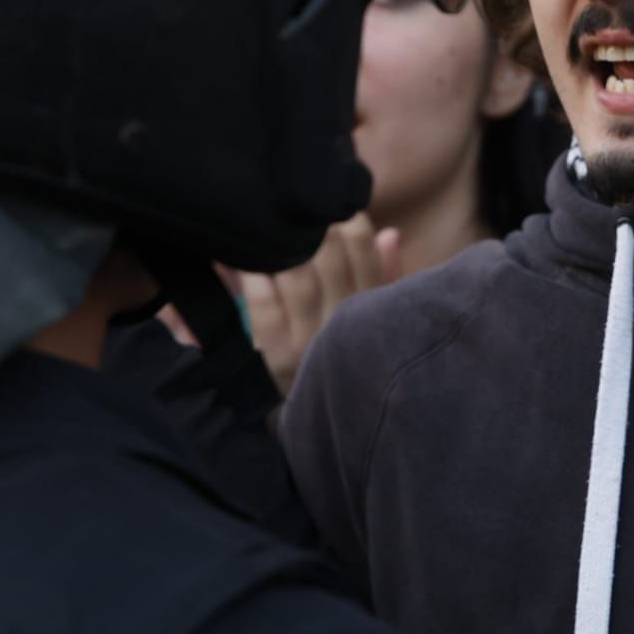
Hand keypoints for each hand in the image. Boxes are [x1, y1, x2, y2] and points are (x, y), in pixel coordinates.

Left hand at [231, 213, 401, 395]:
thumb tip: (390, 233)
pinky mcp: (274, 357)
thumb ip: (384, 276)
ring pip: (295, 276)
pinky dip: (252, 276)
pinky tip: (244, 259)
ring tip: (268, 227)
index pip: (367, 257)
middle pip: (329, 258)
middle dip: (313, 226)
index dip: (353, 225)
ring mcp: (308, 342)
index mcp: (373, 314)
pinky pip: (262, 303)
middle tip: (295, 212)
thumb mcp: (373, 320)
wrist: (315, 422)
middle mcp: (343, 326)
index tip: (339, 211)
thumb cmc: (344, 355)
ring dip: (279, 246)